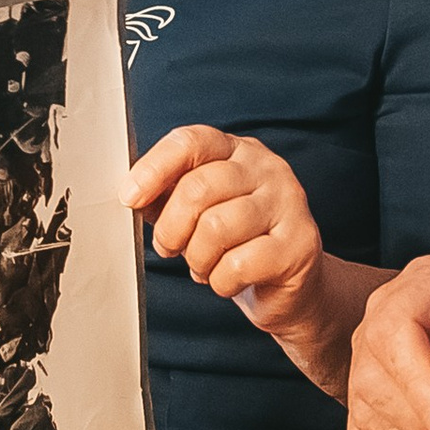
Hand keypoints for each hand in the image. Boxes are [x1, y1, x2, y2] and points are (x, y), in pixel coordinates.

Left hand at [125, 127, 375, 396]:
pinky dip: (221, 282)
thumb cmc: (233, 244)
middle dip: (172, 228)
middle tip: (170, 248)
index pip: (191, 141)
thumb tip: (130, 194)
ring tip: (205, 266)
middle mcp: (267, 168)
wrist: (287, 288)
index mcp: (236, 150)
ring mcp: (288, 203)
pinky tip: (229, 280)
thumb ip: (165, 196)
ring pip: (216, 228)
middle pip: (198, 188)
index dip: (154, 168)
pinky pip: (237, 264)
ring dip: (198, 259)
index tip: (130, 197)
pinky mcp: (299, 244)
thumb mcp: (194, 213)